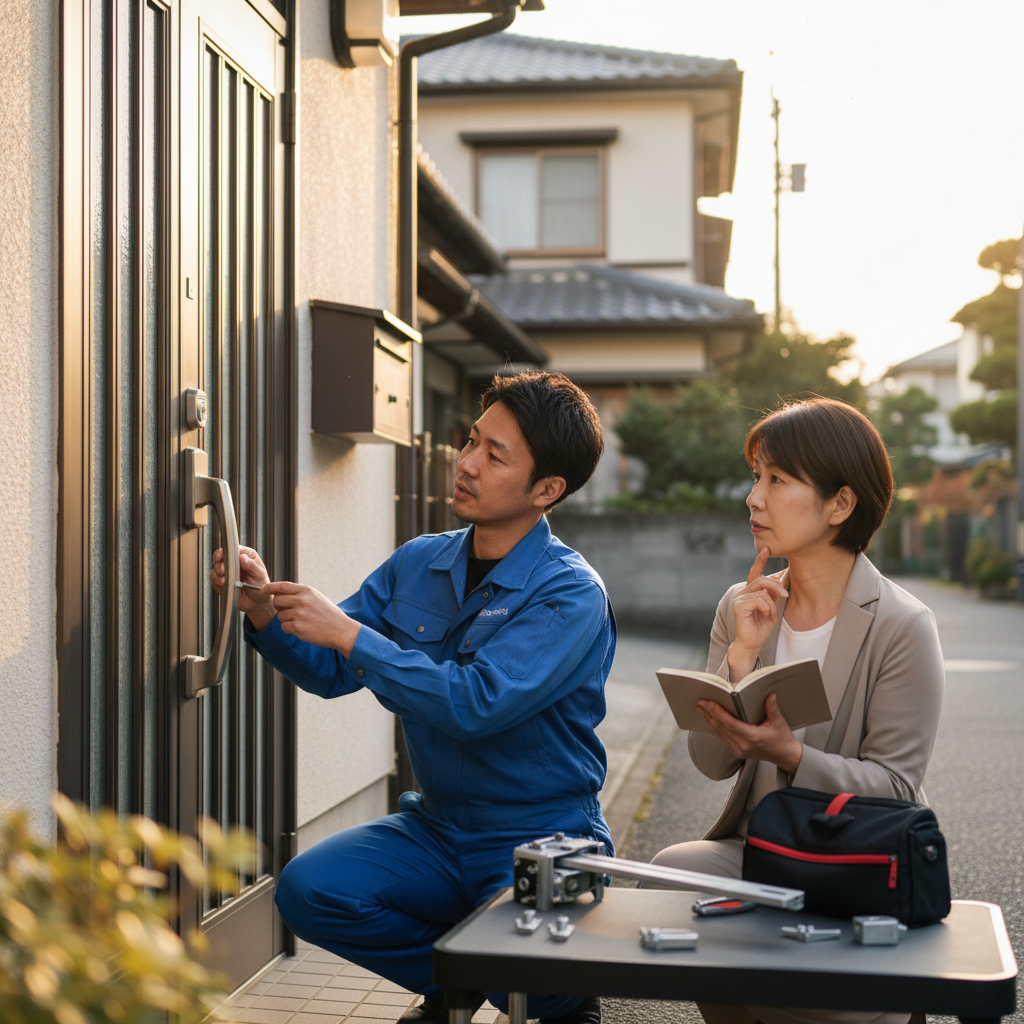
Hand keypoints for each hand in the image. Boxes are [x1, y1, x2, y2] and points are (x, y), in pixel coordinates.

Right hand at [211, 545, 275, 630]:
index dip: (227, 551)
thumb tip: (243, 557)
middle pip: (221, 556)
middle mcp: (236, 562)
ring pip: (215, 568)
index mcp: (247, 556)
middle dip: (219, 563)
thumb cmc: (262, 586)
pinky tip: (225, 587)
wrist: (258, 602)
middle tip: (222, 570)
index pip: (234, 549)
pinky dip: (217, 584)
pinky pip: (214, 580)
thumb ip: (252, 566)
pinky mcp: (222, 581)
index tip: (223, 555)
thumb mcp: (260, 575)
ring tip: (224, 581)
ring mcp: (228, 571)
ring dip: (217, 575)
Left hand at [261, 582, 361, 655]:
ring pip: (280, 616)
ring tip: (302, 621)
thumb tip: (280, 593)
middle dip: (279, 607)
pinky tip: (302, 629)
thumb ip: (300, 593)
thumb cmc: (329, 614)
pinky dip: (290, 629)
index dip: (270, 587)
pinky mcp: (298, 627)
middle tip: (288, 611)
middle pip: (277, 601)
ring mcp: (299, 614)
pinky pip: (284, 627)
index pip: (282, 586)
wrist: (341, 629)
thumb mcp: (316, 597)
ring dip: (287, 620)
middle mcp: (301, 600)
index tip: (262, 589)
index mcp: (306, 590)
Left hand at [697, 692, 802, 774]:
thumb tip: (770, 694)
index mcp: (753, 738)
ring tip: (701, 708)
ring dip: (710, 720)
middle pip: (722, 728)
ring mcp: (739, 750)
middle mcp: (743, 745)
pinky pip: (723, 737)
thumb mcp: (779, 722)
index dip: (719, 713)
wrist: (785, 756)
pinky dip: (716, 726)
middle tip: (701, 701)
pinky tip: (710, 718)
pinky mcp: (737, 751)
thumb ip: (772, 708)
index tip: (710, 703)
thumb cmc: (782, 739)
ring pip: (720, 733)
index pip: (731, 724)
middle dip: (710, 714)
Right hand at [727, 547, 788, 679]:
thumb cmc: (760, 627)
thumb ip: (772, 594)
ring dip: (773, 604)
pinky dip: (768, 609)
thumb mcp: (771, 608)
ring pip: (763, 592)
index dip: (760, 561)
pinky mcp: (739, 607)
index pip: (754, 573)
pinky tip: (767, 617)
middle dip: (777, 586)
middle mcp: (742, 593)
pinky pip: (760, 601)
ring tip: (773, 615)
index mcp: (749, 592)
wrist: (752, 643)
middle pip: (762, 580)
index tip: (765, 549)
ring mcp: (739, 599)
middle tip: (786, 595)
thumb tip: (778, 578)